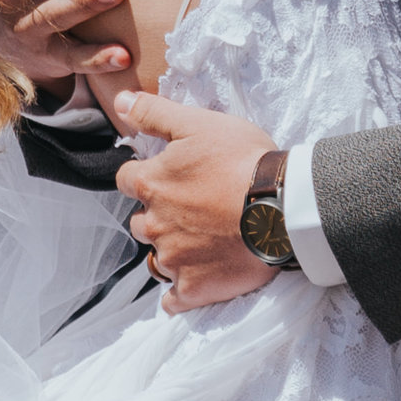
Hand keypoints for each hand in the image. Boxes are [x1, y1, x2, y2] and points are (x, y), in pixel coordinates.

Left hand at [113, 94, 282, 311]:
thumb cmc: (243, 161)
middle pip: (140, 222)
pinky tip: (194, 282)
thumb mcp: (199, 123)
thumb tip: (118, 100)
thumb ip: (155, 113)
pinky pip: (173, 300)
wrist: (282, 208)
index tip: (168, 177)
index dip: (145, 176)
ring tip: (199, 243)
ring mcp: (173, 260)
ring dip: (169, 251)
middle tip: (191, 210)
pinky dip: (179, 293)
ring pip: (156, 259)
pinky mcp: (194, 288)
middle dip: (158, 216)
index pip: (126, 180)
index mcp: (150, 185)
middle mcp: (153, 224)